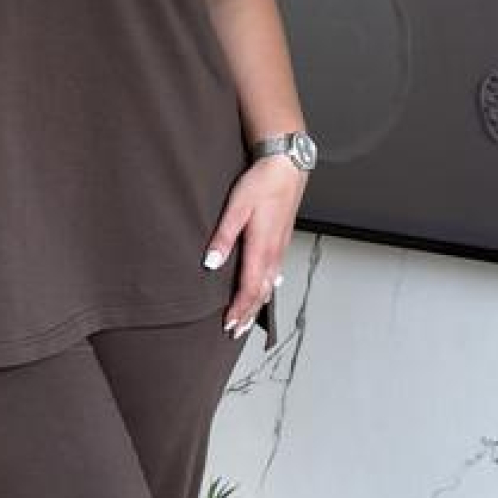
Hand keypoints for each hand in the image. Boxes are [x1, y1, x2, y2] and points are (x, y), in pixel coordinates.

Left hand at [206, 155, 302, 335]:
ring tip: (249, 319)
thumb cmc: (261, 183)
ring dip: (259, 304)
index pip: (249, 288)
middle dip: (248, 314)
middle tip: (236, 332)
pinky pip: (276, 272)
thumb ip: (223, 237)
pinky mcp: (283, 239)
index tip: (228, 325)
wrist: (287, 166)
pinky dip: (269, 287)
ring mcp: (280, 247)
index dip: (239, 309)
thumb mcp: (236, 208)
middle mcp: (273, 252)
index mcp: (261, 248)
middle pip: (261, 292)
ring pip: (270, 284)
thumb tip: (210, 264)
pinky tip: (269, 288)